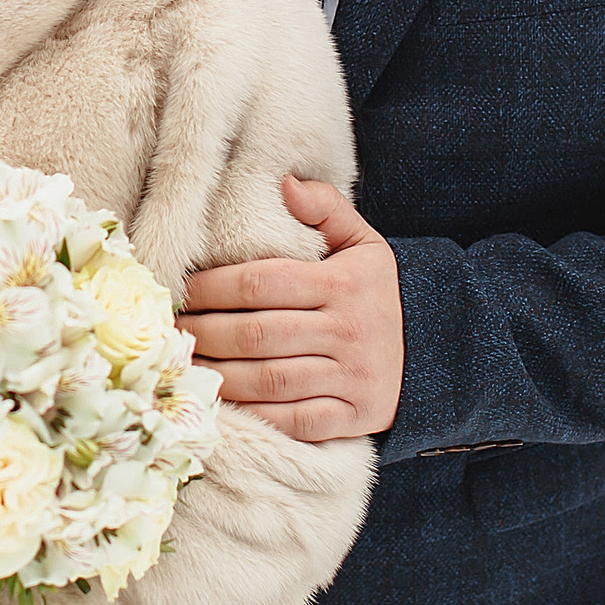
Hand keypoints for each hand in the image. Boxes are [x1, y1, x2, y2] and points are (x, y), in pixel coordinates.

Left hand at [178, 175, 403, 440]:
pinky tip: (223, 404)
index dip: (211, 288)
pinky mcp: (353, 417)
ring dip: (218, 376)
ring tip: (183, 367)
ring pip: (269, 381)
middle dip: (204, 334)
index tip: (181, 292)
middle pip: (257, 334)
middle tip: (169, 334)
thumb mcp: (363, 242)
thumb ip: (325, 208)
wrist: (434, 350)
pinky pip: (293, 420)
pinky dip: (254, 415)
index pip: (260, 283)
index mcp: (343, 284)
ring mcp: (352, 378)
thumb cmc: (377, 292)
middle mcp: (348, 331)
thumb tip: (285, 184)